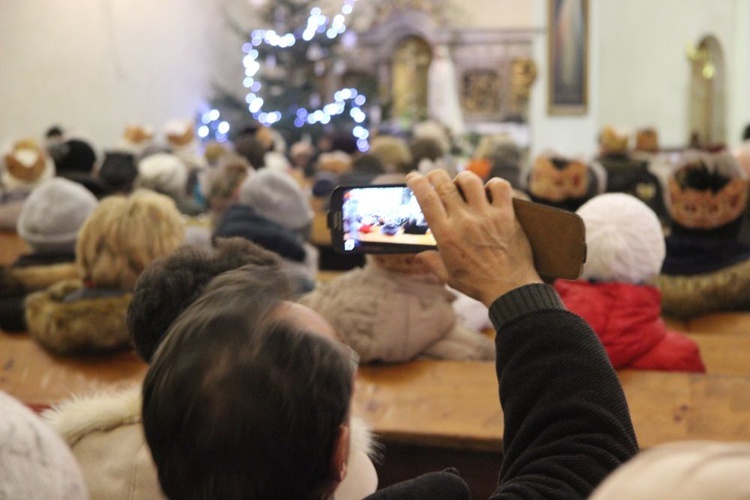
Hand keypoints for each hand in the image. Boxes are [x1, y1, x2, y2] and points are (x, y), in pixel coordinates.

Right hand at [407, 170, 541, 306]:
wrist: (510, 289)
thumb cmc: (477, 284)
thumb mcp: (448, 276)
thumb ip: (432, 262)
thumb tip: (420, 255)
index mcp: (446, 234)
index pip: (426, 199)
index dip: (417, 182)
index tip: (413, 177)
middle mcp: (464, 221)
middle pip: (444, 184)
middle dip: (436, 175)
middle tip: (435, 177)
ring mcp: (486, 216)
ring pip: (470, 180)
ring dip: (463, 179)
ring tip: (462, 185)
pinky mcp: (506, 215)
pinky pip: (500, 186)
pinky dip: (494, 184)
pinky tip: (490, 191)